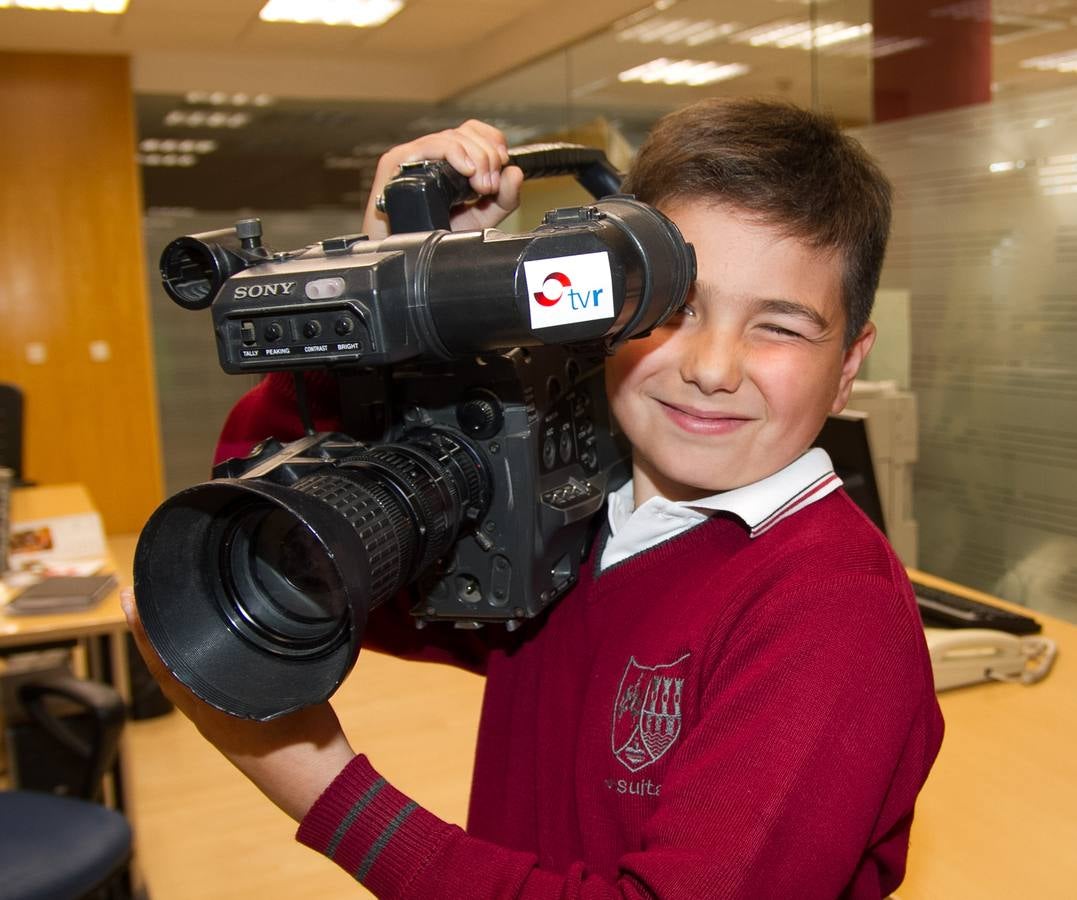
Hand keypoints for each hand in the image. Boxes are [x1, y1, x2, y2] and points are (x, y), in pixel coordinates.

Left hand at [121, 589, 354, 821]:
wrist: (319, 787)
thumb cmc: (308, 740)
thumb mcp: (293, 684)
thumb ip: (269, 656)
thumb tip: (262, 621)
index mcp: (211, 707)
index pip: (164, 664)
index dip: (144, 631)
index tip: (131, 598)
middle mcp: (205, 716)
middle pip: (165, 670)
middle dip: (150, 634)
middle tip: (140, 598)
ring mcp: (217, 725)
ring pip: (181, 681)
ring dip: (169, 650)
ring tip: (166, 618)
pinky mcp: (232, 729)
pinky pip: (200, 691)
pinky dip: (192, 666)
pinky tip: (207, 653)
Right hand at [363, 119, 523, 239]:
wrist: (403, 256)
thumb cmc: (431, 236)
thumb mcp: (479, 219)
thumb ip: (503, 199)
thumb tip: (515, 173)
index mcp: (448, 160)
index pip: (473, 131)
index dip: (492, 141)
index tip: (503, 163)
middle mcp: (430, 154)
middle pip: (466, 132)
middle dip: (488, 157)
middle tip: (490, 186)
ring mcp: (413, 156)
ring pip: (452, 138)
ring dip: (476, 158)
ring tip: (480, 187)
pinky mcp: (396, 161)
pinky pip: (429, 145)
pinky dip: (453, 153)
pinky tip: (466, 171)